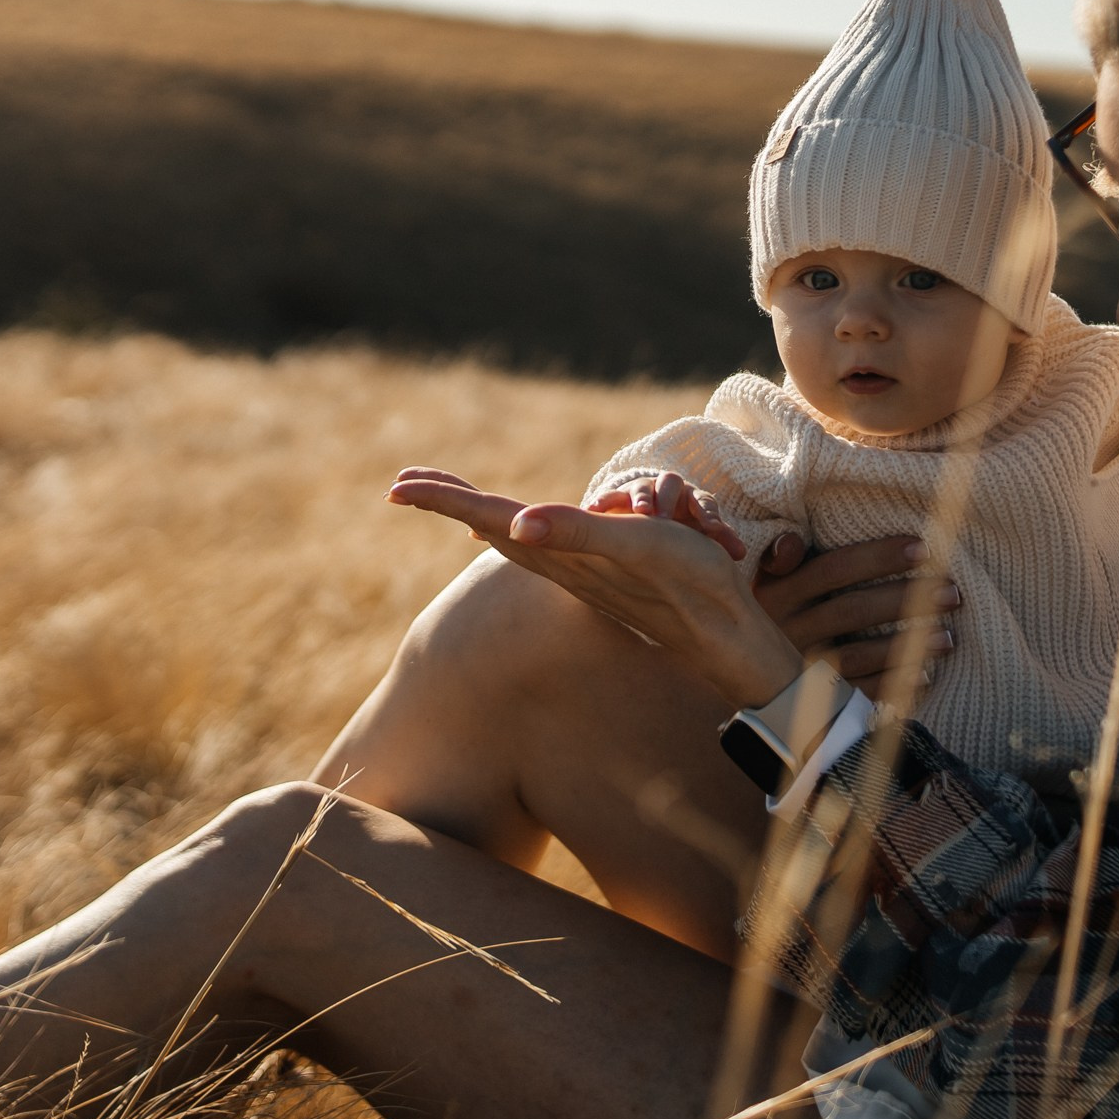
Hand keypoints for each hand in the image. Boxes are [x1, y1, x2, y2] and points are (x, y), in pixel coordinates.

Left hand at [386, 467, 803, 708]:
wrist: (721, 634)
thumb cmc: (683, 583)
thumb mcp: (633, 546)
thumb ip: (576, 531)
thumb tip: (515, 524)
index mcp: (558, 548)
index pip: (489, 515)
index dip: (444, 499)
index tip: (397, 486)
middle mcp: (559, 557)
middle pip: (490, 521)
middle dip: (446, 500)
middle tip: (402, 485)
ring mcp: (577, 565)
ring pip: (514, 531)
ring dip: (476, 511)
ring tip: (437, 499)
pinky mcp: (598, 568)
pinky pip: (547, 541)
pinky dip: (519, 527)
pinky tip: (511, 530)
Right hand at [585, 472, 747, 560]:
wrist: (650, 520)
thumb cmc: (682, 532)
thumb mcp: (699, 537)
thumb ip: (719, 542)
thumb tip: (740, 554)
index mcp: (692, 499)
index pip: (703, 500)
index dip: (708, 513)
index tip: (711, 528)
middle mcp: (668, 491)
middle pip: (671, 484)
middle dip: (669, 499)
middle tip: (665, 517)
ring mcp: (642, 492)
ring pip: (642, 487)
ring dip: (641, 498)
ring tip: (640, 511)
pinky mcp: (616, 498)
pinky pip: (609, 495)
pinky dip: (602, 500)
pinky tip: (594, 509)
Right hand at [752, 532, 958, 694]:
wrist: (739, 675)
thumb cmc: (764, 617)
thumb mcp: (760, 585)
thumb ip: (778, 560)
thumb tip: (790, 541)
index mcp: (776, 595)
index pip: (832, 568)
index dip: (878, 557)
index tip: (923, 548)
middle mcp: (786, 631)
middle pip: (853, 609)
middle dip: (906, 598)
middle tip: (952, 592)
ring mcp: (799, 668)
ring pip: (860, 654)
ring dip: (908, 645)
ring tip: (949, 636)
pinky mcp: (812, 701)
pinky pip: (858, 694)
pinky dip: (892, 685)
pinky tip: (925, 676)